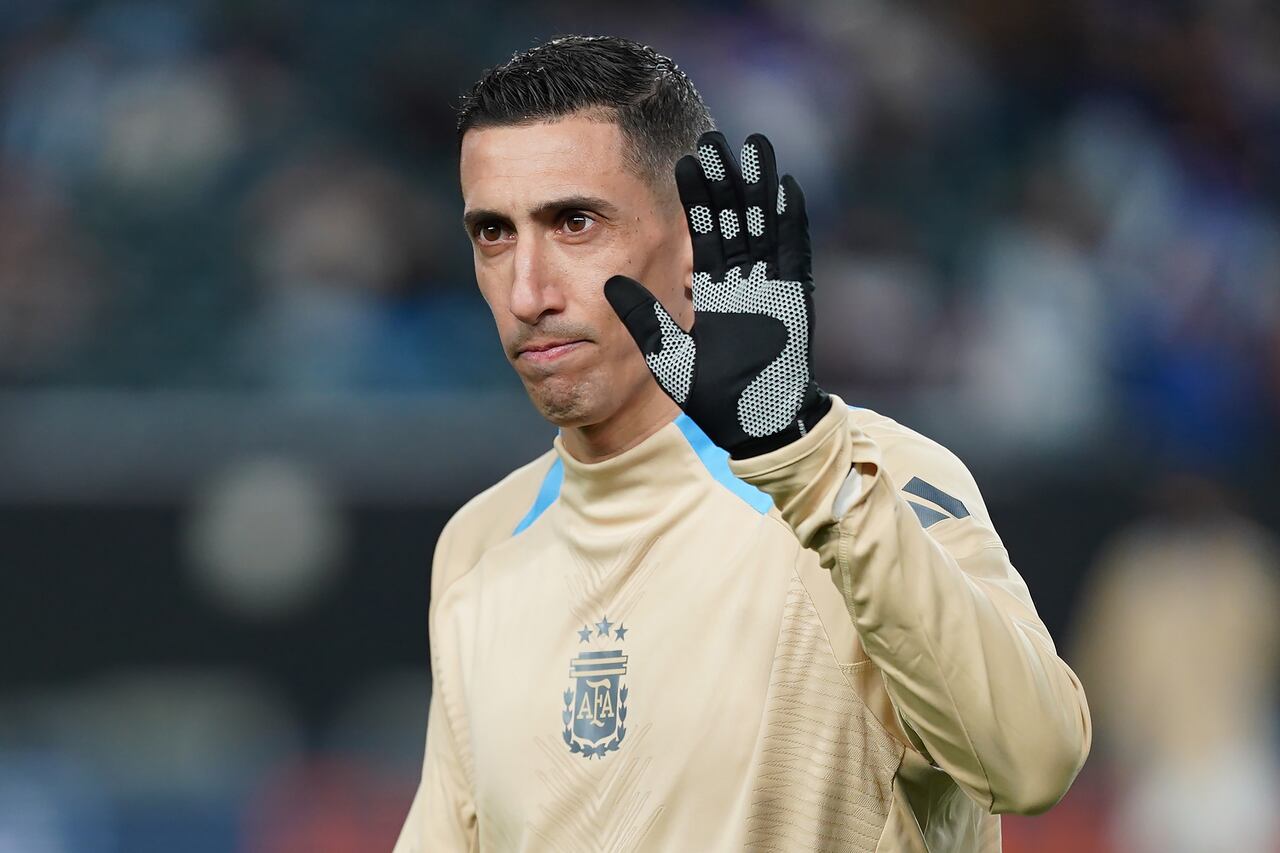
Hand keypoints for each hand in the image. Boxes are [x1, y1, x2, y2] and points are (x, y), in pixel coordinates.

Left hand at [605, 131, 830, 457]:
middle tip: (714, 137)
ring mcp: (771, 286)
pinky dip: (790, 221)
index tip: (685, 160)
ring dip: (759, 186)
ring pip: (764, 224)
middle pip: (734, 218)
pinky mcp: (794, 298)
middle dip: (726, 179)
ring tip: (754, 146)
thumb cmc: (711, 394)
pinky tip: (785, 188)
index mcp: (712, 290)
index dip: (697, 197)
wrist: (755, 423)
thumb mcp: (667, 353)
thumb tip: (607, 284)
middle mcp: (742, 281)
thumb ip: (644, 318)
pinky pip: (794, 252)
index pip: (703, 232)